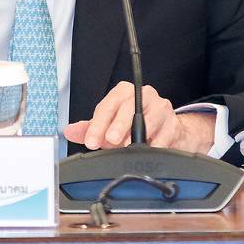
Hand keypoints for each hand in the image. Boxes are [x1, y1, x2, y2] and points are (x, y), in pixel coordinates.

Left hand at [64, 81, 215, 153]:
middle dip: (118, 125)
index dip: (97, 124)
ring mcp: (161, 108)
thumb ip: (90, 128)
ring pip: (149, 120)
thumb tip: (69, 131)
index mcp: (124, 92)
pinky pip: (165, 135)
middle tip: (110, 140)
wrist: (167, 133)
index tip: (91, 141)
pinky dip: (155, 145)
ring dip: (137, 136)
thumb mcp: (109, 126)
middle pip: (129, 107)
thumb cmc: (134, 127)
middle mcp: (144, 95)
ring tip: (128, 148)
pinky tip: (149, 151)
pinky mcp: (174, 123)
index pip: (108, 104)